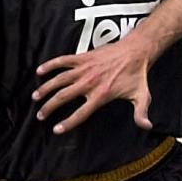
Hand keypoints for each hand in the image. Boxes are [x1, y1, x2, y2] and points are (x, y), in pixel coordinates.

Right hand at [34, 35, 152, 133]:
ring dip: (46, 88)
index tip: (56, 129)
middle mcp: (89, 83)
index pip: (81, 113)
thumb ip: (141, 113)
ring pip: (59, 80)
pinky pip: (62, 61)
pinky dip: (50, 65)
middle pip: (63, 97)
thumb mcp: (142, 96)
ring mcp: (84, 69)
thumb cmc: (138, 75)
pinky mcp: (83, 57)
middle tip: (40, 115)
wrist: (136, 51)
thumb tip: (146, 127)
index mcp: (101, 95)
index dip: (68, 123)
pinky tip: (39, 71)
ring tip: (35, 97)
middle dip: (49, 107)